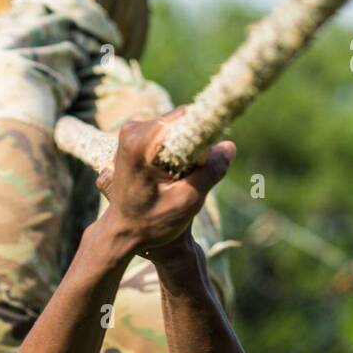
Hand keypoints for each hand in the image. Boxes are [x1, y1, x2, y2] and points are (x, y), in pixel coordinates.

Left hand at [95, 107, 235, 257]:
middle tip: (193, 175)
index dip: (203, 136)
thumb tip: (230, 146)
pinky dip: (175, 151)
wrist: (122, 234)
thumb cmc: (150, 223)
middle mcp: (132, 130)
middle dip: (194, 144)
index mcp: (142, 143)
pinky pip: (166, 136)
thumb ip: (210, 173)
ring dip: (185, 149)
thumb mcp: (186, 202)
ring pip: (174, 128)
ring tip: (179, 179)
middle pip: (180, 121)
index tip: (206, 160)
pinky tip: (171, 176)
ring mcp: (130, 133)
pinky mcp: (133, 139)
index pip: (186, 118)